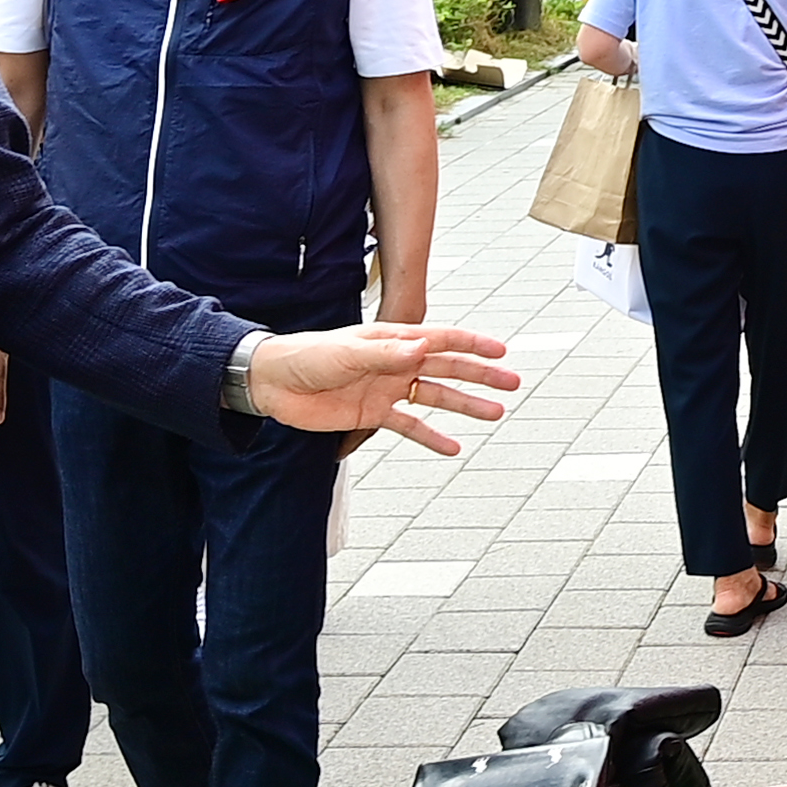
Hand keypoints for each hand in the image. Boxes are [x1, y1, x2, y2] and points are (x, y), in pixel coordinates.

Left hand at [247, 323, 521, 453]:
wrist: (274, 384)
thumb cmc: (307, 357)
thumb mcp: (346, 353)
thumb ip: (385, 354)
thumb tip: (422, 349)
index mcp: (392, 341)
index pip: (442, 339)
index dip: (473, 344)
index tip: (501, 351)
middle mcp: (396, 364)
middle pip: (448, 368)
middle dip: (481, 376)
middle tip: (512, 383)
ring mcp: (387, 389)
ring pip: (435, 398)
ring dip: (465, 406)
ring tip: (495, 413)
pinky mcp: (373, 414)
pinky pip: (409, 426)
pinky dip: (431, 437)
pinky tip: (453, 448)